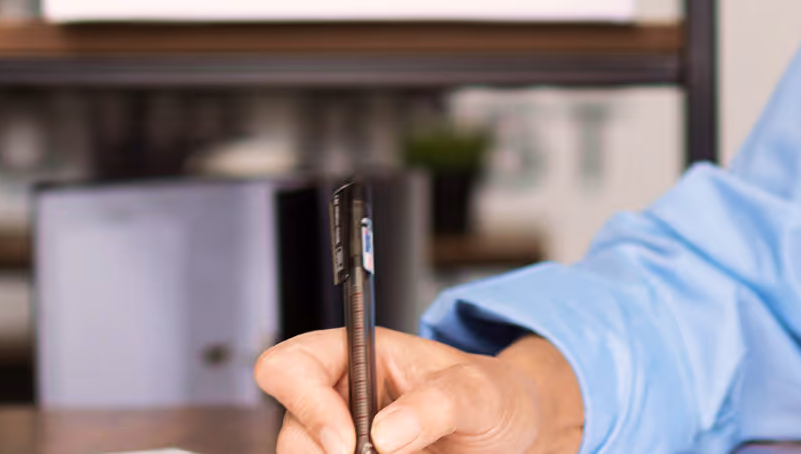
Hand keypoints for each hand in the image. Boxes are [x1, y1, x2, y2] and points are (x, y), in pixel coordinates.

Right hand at [253, 327, 575, 453]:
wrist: (512, 434)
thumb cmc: (493, 397)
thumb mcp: (479, 392)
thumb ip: (437, 404)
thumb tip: (384, 435)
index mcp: (357, 355)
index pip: (289, 366)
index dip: (306, 403)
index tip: (347, 441)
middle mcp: (339, 399)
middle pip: (291, 433)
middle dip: (324, 453)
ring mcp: (341, 440)